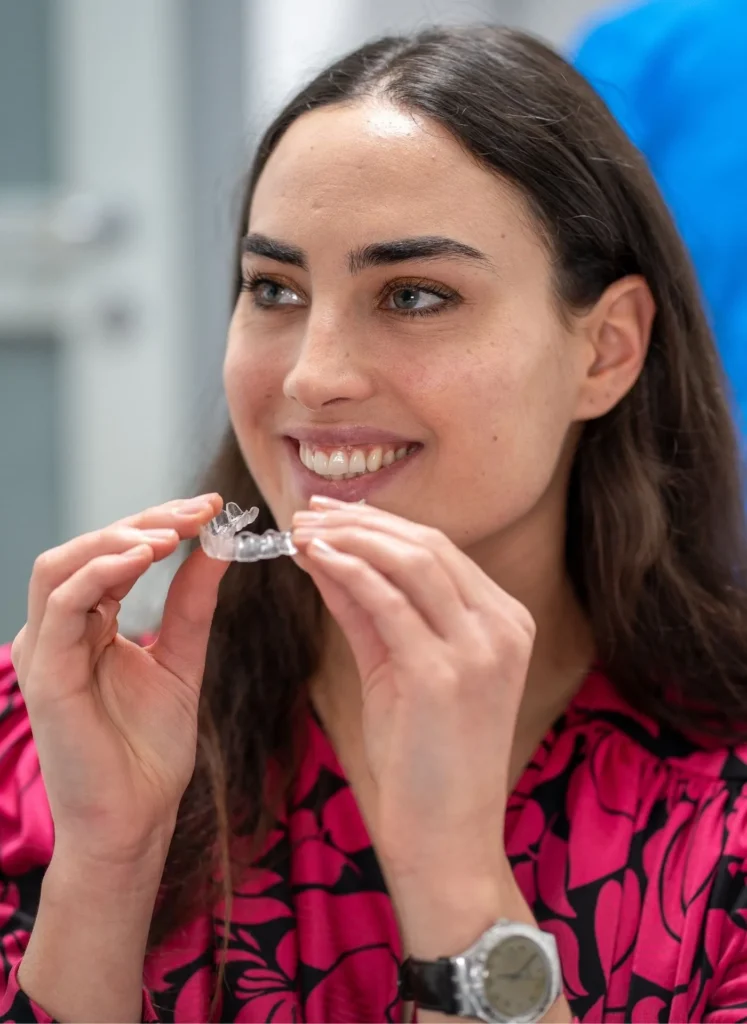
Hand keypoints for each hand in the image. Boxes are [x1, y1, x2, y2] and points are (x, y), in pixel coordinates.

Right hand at [11, 494, 227, 868]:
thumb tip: (218, 546)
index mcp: (89, 626)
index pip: (113, 554)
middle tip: (197, 511)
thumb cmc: (152, 750)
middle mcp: (60, 631)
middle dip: (144, 520)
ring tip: (172, 531)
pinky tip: (146, 557)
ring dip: (118, 537)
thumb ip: (191, 603)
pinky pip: (64, 605)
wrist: (137, 818)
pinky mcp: (45, 673)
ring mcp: (46, 650)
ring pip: (62, 565)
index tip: (211, 508)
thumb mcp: (182, 659)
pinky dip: (101, 572)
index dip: (160, 523)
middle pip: (86, 549)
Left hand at [291, 497, 534, 883]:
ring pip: (410, 562)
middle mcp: (502, 626)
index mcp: (504, 621)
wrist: (447, 839)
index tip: (332, 513)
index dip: (380, 523)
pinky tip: (312, 557)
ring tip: (301, 529)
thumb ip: (368, 608)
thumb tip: (325, 552)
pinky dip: (347, 570)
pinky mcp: (443, 674)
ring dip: (349, 537)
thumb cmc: (424, 759)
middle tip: (307, 513)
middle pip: (427, 545)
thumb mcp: (399, 668)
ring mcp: (479, 649)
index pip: (439, 549)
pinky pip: (388, 601)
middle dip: (360, 521)